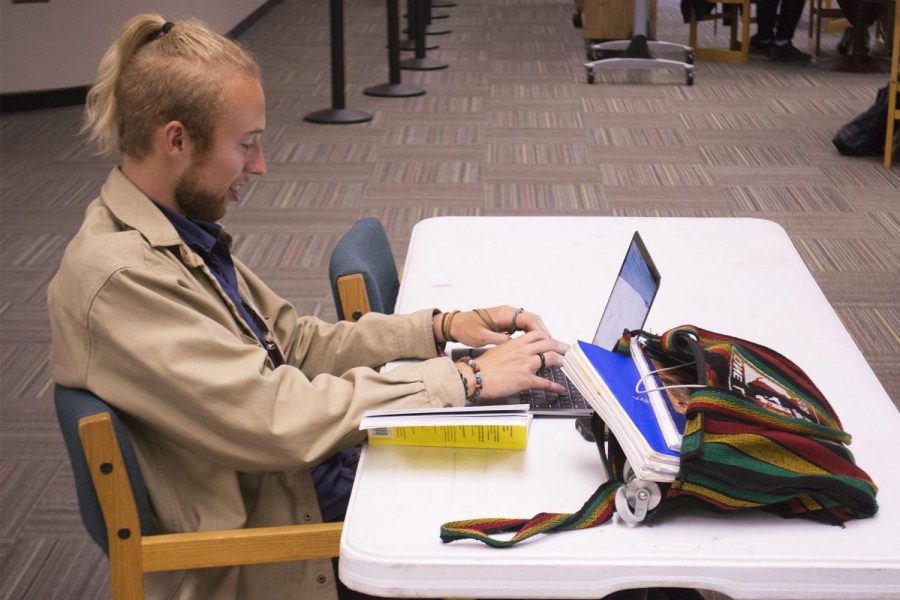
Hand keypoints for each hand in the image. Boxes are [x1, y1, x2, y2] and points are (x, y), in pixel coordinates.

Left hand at [434, 306, 552, 346]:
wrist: (455, 324)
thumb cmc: (466, 329)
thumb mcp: (483, 337)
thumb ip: (500, 341)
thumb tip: (516, 346)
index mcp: (504, 314)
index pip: (530, 320)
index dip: (541, 332)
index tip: (548, 343)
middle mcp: (509, 312)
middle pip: (534, 320)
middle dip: (544, 333)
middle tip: (552, 347)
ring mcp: (508, 316)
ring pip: (530, 323)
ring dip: (539, 334)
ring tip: (546, 348)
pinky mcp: (506, 322)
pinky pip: (523, 326)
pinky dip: (531, 334)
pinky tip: (534, 345)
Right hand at [455, 330, 569, 398]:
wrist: (473, 377)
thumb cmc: (480, 367)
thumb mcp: (496, 351)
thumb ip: (508, 350)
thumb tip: (512, 352)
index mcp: (515, 343)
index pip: (537, 335)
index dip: (548, 337)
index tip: (553, 341)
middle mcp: (522, 351)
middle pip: (548, 343)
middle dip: (561, 346)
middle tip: (567, 350)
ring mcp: (525, 364)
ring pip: (550, 358)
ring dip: (561, 361)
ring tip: (566, 364)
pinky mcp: (525, 379)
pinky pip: (545, 382)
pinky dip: (555, 386)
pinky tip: (560, 388)